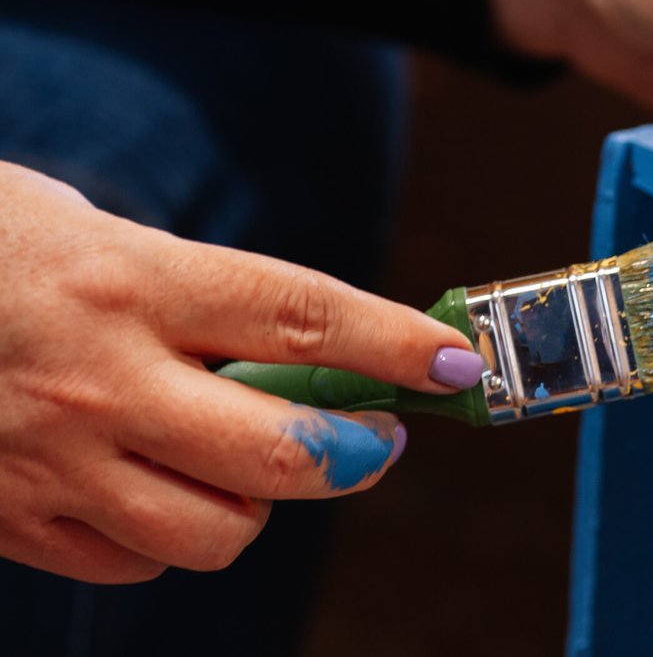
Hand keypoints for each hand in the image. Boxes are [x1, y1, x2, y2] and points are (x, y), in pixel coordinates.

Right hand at [0, 162, 481, 582]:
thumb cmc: (1, 246)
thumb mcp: (109, 238)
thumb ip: (207, 298)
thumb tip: (318, 351)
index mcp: (133, 279)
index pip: (304, 315)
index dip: (398, 344)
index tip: (458, 362)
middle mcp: (100, 376)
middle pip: (280, 452)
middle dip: (357, 453)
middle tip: (378, 436)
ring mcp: (52, 458)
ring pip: (217, 531)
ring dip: (260, 503)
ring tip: (246, 459)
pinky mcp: (11, 519)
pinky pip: (136, 563)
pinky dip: (172, 535)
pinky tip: (157, 484)